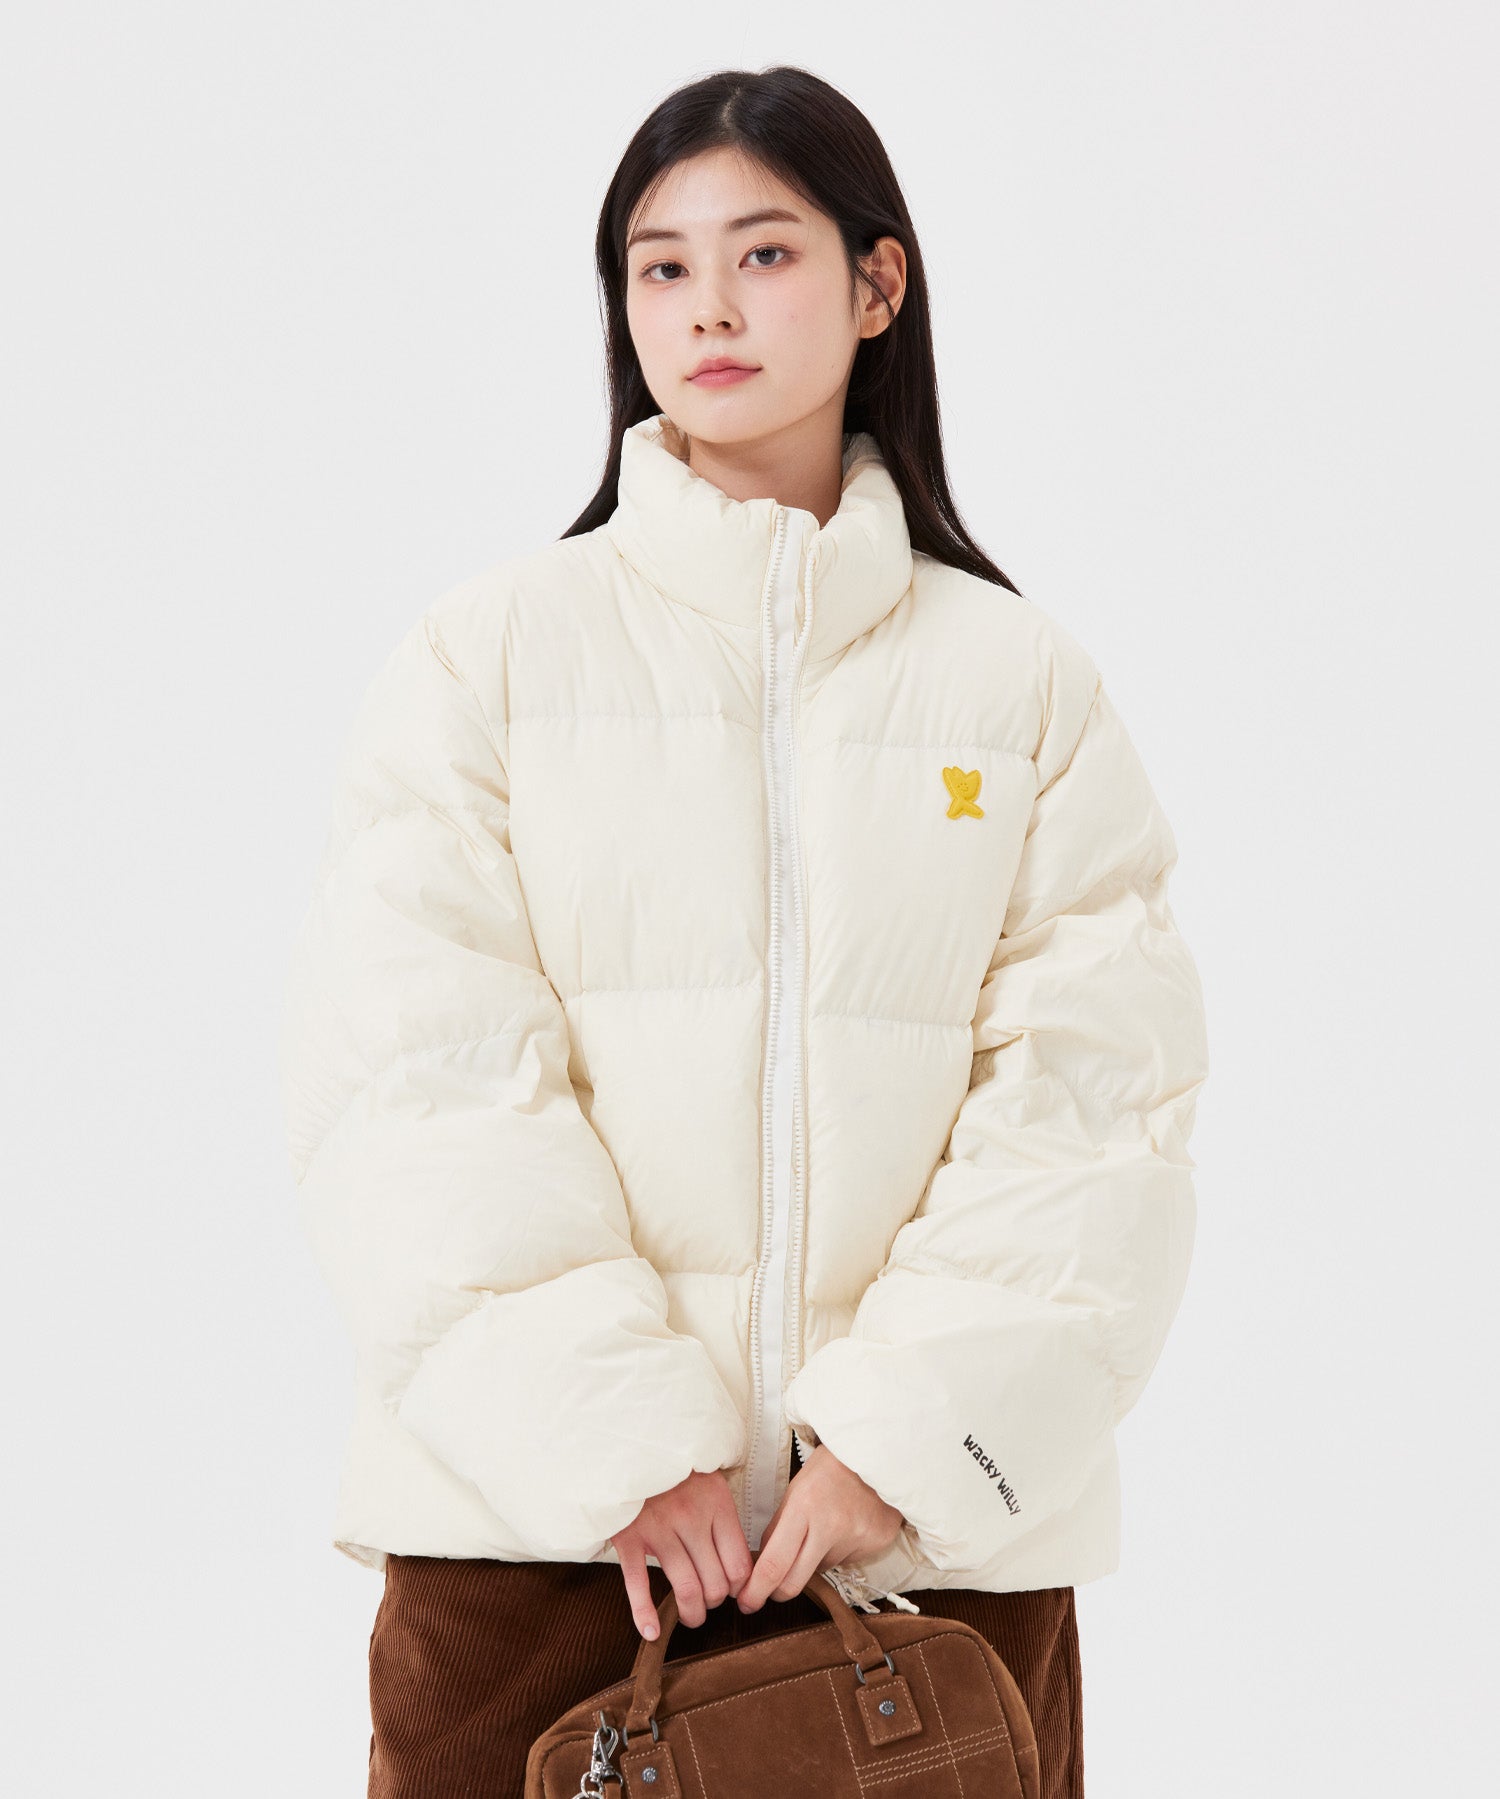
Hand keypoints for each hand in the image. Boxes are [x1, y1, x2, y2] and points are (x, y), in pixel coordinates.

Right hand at [611, 1468, 752, 1639]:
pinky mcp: (629, 1537)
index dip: (739, 1587)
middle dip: (715, 1601)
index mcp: (716, 1503)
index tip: (733, 1590)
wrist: (631, 1444)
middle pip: (715, 1582)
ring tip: (693, 1617)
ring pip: (686, 1588)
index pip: (739, 1564)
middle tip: (710, 1601)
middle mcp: (691, 1518)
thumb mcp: (710, 1480)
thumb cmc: (675, 1467)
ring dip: (692, 1613)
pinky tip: (651, 1632)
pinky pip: (638, 1583)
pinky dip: (644, 1613)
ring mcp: (658, 1529)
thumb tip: (741, 1564)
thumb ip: (723, 1517)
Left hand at [735, 1443, 903, 1613]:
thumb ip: (778, 1528)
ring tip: (826, 1526)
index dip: (757, 1590)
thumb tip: (762, 1566)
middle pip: (795, 1582)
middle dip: (777, 1591)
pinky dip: (840, 1552)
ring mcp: (857, 1537)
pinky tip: (847, 1526)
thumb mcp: (795, 1490)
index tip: (746, 1603)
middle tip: (770, 1590)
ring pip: (821, 1570)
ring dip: (815, 1560)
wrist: (877, 1453)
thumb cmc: (830, 1469)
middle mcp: (831, 1526)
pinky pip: (847, 1562)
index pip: (775, 1563)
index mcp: (804, 1507)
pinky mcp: (877, 1543)